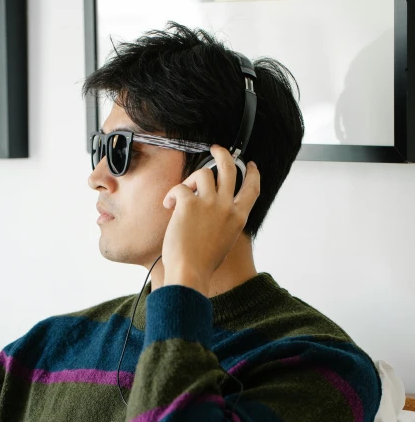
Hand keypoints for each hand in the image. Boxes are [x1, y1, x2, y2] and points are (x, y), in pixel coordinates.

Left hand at [161, 146, 259, 283]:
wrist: (190, 273)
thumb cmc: (203, 264)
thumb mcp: (224, 241)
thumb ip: (224, 222)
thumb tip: (213, 211)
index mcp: (238, 218)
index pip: (252, 189)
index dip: (252, 174)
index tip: (250, 166)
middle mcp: (227, 207)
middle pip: (229, 168)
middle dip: (222, 154)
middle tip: (216, 149)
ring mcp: (210, 203)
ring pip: (203, 173)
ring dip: (192, 179)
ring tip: (183, 194)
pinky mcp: (189, 203)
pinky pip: (180, 187)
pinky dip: (172, 195)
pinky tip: (169, 206)